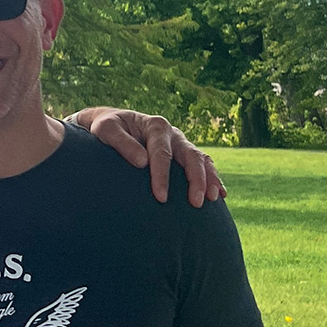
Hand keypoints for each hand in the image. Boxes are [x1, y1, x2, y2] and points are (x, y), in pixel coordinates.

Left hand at [69, 107, 224, 207]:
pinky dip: (212, 178)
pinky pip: (203, 164)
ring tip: (212, 199)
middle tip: (195, 203)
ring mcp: (180, 143)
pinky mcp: (182, 153)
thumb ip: (121, 143)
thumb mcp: (106, 130)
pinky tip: (220, 194)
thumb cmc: (107, 128)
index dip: (162, 176)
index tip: (161, 197)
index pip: (161, 153)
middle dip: (195, 179)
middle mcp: (172, 133)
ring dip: (209, 179)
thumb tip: (142, 162)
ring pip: (201, 160)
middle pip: (190, 156)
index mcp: (155, 125)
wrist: (113, 124)